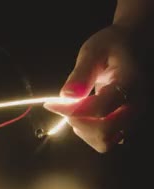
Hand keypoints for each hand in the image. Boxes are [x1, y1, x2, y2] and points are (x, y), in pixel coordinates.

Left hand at [44, 25, 144, 152]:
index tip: (50, 103)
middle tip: (66, 107)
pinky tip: (85, 116)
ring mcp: (135, 118)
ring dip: (84, 130)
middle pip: (104, 133)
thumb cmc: (112, 46)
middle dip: (77, 122)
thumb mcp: (93, 51)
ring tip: (76, 110)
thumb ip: (81, 73)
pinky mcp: (128, 124)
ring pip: (105, 142)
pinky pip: (107, 141)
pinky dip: (91, 134)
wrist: (134, 46)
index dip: (70, 110)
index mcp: (131, 84)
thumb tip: (67, 96)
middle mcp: (137, 106)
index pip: (99, 109)